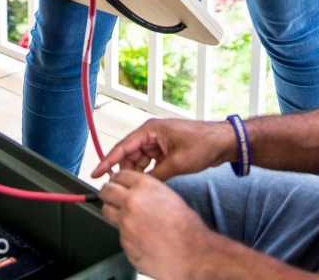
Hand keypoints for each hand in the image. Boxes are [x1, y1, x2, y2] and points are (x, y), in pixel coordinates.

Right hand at [93, 117, 235, 180]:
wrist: (223, 142)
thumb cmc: (203, 144)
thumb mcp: (177, 163)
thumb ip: (155, 176)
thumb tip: (140, 187)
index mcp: (150, 130)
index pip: (122, 147)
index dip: (107, 161)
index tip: (95, 173)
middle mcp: (151, 134)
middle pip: (129, 155)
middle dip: (126, 171)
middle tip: (122, 188)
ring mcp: (158, 143)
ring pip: (139, 161)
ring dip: (138, 173)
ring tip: (139, 188)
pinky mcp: (165, 150)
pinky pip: (150, 163)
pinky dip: (148, 173)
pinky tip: (150, 183)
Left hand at [99, 170, 214, 279]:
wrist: (192, 253)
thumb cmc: (186, 227)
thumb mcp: (167, 196)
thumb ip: (146, 191)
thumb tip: (132, 190)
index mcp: (144, 186)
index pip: (118, 175)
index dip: (116, 180)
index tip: (115, 183)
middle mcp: (131, 202)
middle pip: (106, 192)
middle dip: (108, 194)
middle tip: (111, 198)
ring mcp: (125, 223)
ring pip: (108, 213)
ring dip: (114, 213)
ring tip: (129, 220)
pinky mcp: (124, 242)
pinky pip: (119, 234)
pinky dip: (127, 235)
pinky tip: (141, 237)